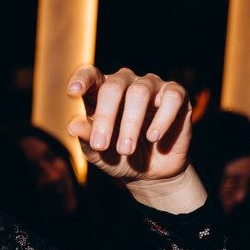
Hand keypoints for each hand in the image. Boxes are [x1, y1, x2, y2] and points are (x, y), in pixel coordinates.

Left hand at [67, 65, 195, 179]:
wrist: (151, 174)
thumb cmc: (118, 158)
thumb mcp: (99, 153)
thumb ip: (87, 139)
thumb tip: (73, 125)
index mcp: (101, 92)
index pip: (91, 75)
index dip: (82, 79)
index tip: (73, 92)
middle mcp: (126, 83)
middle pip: (113, 86)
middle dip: (105, 116)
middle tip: (101, 145)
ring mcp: (152, 87)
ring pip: (140, 91)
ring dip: (131, 122)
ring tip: (125, 149)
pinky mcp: (176, 96)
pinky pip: (171, 97)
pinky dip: (162, 119)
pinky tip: (153, 137)